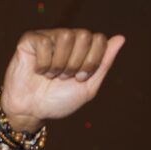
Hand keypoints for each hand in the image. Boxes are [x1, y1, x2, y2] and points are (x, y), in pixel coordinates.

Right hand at [0, 28, 125, 131]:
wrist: (32, 112)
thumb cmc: (58, 100)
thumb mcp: (88, 87)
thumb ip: (104, 63)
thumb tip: (121, 38)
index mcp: (82, 48)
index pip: (99, 39)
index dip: (92, 62)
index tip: (80, 79)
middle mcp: (66, 39)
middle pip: (84, 36)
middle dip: (76, 63)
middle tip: (65, 77)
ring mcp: (48, 37)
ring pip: (66, 36)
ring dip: (60, 64)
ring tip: (52, 75)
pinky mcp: (30, 40)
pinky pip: (44, 43)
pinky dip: (43, 64)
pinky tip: (38, 71)